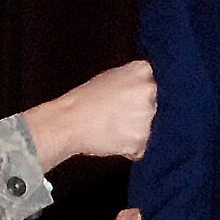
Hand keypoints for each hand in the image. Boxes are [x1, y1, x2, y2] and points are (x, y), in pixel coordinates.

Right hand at [23, 60, 156, 170]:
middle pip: (150, 106)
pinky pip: (138, 148)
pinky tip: (111, 139)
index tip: (118, 98)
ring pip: (145, 128)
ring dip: (132, 131)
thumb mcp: (110, 77)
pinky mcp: (141, 139)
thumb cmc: (83, 99)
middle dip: (136, 113)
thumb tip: (142, 90)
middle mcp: (149, 91)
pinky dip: (127, 148)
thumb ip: (131, 80)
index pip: (148, 85)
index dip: (133, 95)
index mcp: (142, 71)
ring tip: (109, 127)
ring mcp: (147, 116)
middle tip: (112, 115)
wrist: (69, 121)